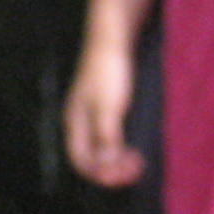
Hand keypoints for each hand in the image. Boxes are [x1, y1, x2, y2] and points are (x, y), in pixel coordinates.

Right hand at [63, 46, 143, 186]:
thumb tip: (107, 168)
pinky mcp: (104, 109)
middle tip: (138, 168)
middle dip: (113, 170)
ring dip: (118, 162)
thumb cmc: (108, 71)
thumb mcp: (108, 107)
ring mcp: (91, 116)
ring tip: (138, 161)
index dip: (103, 174)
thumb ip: (106, 138)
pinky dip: (121, 149)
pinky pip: (109, 140)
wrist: (112, 39)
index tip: (127, 173)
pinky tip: (133, 148)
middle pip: (91, 160)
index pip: (82, 162)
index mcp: (75, 124)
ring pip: (101, 151)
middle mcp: (80, 124)